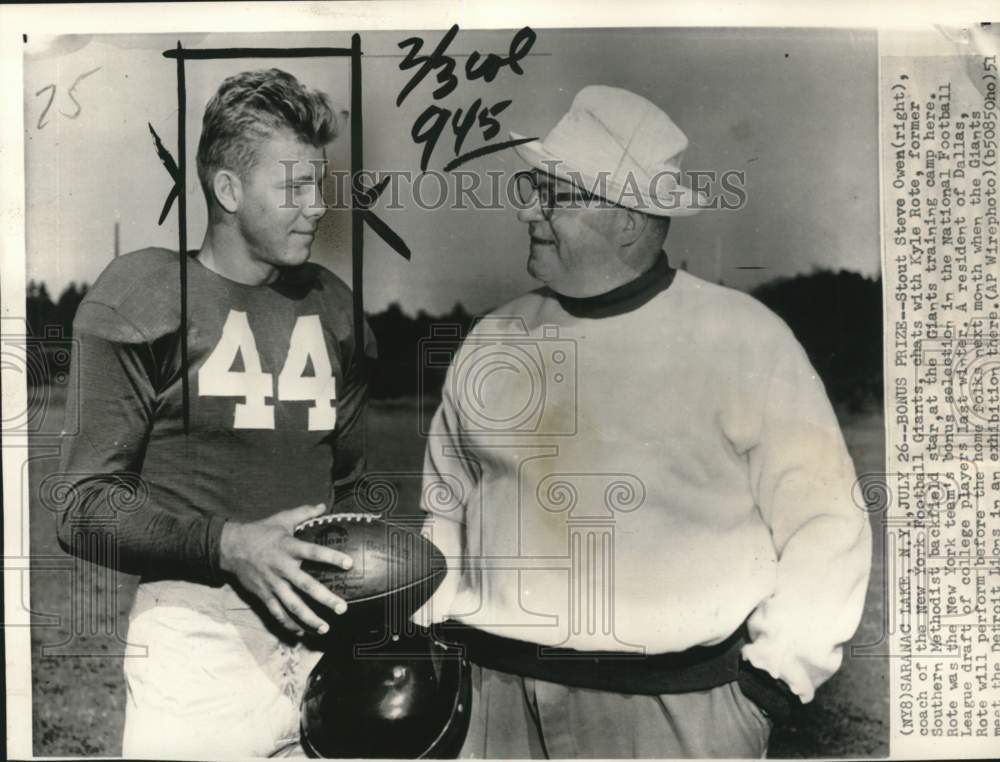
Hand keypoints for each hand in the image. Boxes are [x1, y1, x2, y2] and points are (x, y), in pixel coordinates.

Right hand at [219, 503, 352, 635]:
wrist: (230, 547)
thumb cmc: (261, 532)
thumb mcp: (282, 519)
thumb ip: (304, 513)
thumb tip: (324, 505)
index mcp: (288, 547)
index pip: (313, 551)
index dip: (331, 557)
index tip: (349, 563)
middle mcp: (282, 567)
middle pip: (306, 585)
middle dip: (325, 598)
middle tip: (342, 608)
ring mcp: (272, 584)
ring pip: (292, 605)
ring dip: (309, 618)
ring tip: (325, 628)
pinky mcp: (263, 595)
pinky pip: (277, 613)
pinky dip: (288, 624)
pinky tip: (301, 632)